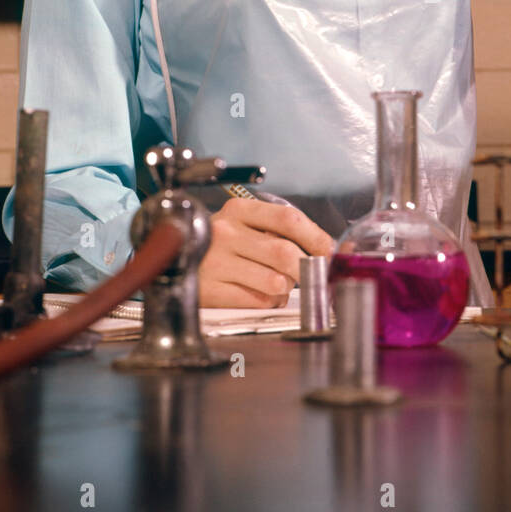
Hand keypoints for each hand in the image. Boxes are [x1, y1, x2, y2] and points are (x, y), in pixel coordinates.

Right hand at [197, 196, 334, 308]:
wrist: (176, 263)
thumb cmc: (222, 246)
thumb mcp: (247, 226)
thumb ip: (285, 233)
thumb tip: (334, 249)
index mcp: (239, 210)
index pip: (289, 219)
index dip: (316, 238)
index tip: (329, 252)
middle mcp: (225, 232)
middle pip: (284, 252)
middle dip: (305, 269)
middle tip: (308, 276)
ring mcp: (215, 262)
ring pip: (274, 281)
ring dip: (285, 289)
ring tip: (274, 284)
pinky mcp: (210, 291)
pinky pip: (257, 301)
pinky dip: (267, 302)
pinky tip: (257, 294)